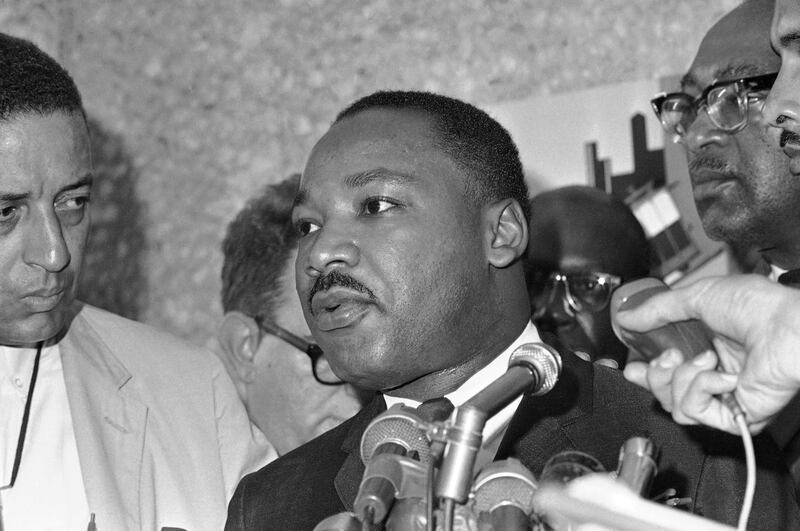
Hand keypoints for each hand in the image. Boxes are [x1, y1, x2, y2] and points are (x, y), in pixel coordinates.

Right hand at [618, 275, 799, 433]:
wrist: (788, 327)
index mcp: (708, 345)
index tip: (633, 366)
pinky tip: (720, 373)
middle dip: (655, 375)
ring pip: (674, 405)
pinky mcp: (734, 415)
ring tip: (702, 358)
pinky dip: (701, 387)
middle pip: (664, 391)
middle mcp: (716, 373)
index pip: (668, 369)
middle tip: (668, 358)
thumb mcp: (697, 296)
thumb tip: (626, 317)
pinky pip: (695, 410)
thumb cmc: (758, 307)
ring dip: (679, 379)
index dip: (646, 371)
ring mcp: (725, 395)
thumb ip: (657, 309)